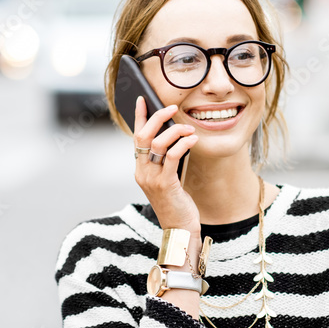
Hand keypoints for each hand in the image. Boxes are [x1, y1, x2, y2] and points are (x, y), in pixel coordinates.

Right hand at [133, 95, 199, 232]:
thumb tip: (174, 135)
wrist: (179, 228)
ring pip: (158, 143)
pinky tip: (192, 140)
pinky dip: (183, 144)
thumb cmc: (176, 202)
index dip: (138, 117)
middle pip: (143, 136)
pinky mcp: (165, 184)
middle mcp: (142, 172)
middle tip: (172, 108)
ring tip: (189, 128)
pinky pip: (172, 156)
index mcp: (140, 169)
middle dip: (157, 117)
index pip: (136, 137)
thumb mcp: (167, 179)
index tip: (142, 99)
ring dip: (175, 131)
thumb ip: (165, 161)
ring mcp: (151, 178)